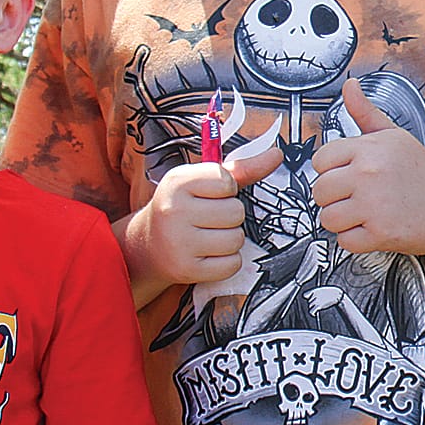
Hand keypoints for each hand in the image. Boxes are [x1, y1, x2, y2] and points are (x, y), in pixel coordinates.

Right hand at [127, 146, 280, 285]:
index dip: (226, 190)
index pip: (226, 181)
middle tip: (208, 219)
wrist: (147, 246)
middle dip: (230, 216)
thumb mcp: (203, 182)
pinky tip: (208, 255)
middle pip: (236, 212)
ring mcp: (178, 241)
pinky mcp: (186, 269)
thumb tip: (277, 155)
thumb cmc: (183, 208)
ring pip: (236, 239)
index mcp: (178, 181)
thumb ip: (241, 169)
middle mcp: (174, 209)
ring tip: (208, 237)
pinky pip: (231, 264)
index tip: (210, 195)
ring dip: (230, 239)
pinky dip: (227, 262)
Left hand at [310, 80, 424, 254]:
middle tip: (357, 197)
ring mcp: (374, 204)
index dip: (331, 171)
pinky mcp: (380, 232)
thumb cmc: (422, 172)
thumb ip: (365, 113)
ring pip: (327, 218)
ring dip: (342, 221)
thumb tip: (349, 86)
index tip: (347, 175)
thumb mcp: (394, 136)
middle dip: (334, 198)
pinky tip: (375, 227)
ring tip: (366, 213)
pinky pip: (344, 241)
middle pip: (319, 191)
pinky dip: (356, 240)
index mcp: (369, 147)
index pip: (320, 160)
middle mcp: (369, 173)